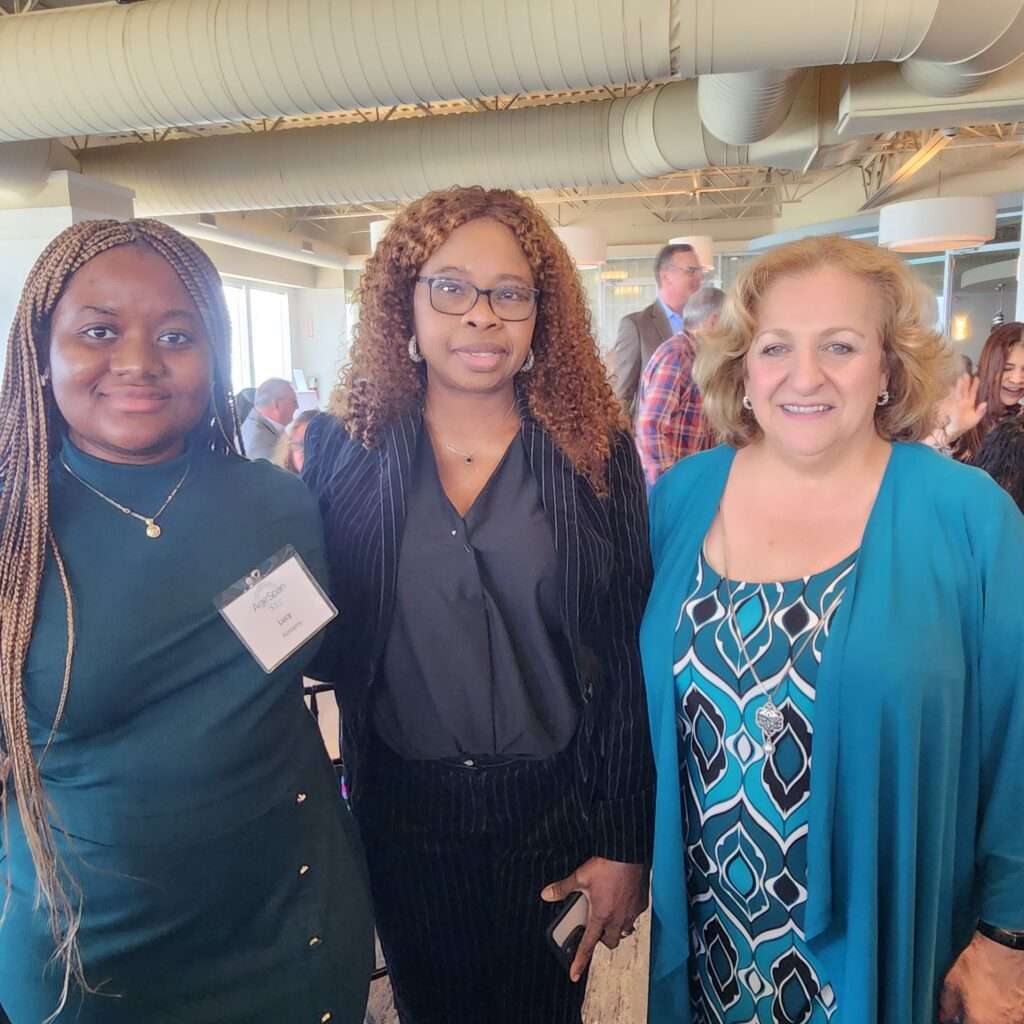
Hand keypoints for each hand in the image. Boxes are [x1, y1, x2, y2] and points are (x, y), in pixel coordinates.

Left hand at [541, 857, 647, 982]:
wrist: (628, 853)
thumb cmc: (607, 866)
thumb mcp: (579, 877)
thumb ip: (562, 889)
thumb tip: (546, 894)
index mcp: (601, 916)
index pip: (588, 945)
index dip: (579, 961)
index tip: (574, 974)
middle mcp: (618, 919)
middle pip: (610, 941)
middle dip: (602, 940)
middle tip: (595, 930)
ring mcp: (631, 912)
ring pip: (624, 931)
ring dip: (616, 929)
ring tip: (609, 917)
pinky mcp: (641, 903)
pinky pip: (635, 916)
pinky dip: (628, 913)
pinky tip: (623, 902)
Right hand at [936, 373, 987, 442]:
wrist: (953, 431)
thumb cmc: (965, 425)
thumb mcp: (975, 419)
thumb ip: (980, 411)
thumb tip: (985, 403)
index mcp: (969, 403)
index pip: (972, 392)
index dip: (974, 385)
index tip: (976, 377)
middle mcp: (962, 401)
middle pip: (964, 390)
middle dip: (965, 382)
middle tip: (966, 374)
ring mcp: (954, 403)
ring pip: (957, 393)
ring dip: (958, 386)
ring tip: (959, 378)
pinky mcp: (948, 407)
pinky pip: (948, 398)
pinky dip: (949, 393)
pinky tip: (949, 387)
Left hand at [938, 931, 1023, 1022]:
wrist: (1005, 948)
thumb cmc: (980, 962)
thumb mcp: (952, 981)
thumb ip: (947, 1005)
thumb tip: (944, 1016)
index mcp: (980, 1021)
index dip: (962, 1021)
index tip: (961, 1016)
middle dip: (979, 1018)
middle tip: (975, 1005)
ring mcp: (1017, 1019)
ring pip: (1002, 1022)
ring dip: (995, 1015)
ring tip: (990, 997)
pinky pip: (1014, 1017)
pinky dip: (1007, 1011)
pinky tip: (1002, 996)